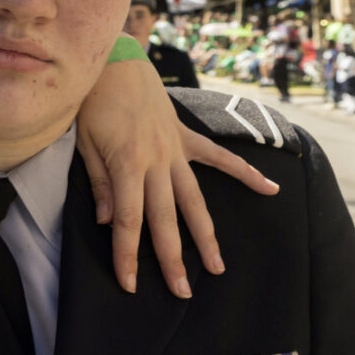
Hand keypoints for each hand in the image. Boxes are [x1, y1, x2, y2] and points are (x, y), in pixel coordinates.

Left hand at [76, 58, 278, 297]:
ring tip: (217, 267)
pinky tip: (270, 189)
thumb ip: (99, 182)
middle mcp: (156, 162)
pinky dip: (246, 172)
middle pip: (165, 219)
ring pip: (195, 200)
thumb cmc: (94, 103)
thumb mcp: (84, 143)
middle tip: (182, 292)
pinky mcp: (188, 138)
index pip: (126, 221)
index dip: (127, 255)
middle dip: (172, 259)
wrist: (117, 62)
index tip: (129, 284)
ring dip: (206, 235)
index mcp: (127, 166)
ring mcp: (176, 151)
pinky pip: (220, 159)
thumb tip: (106, 221)